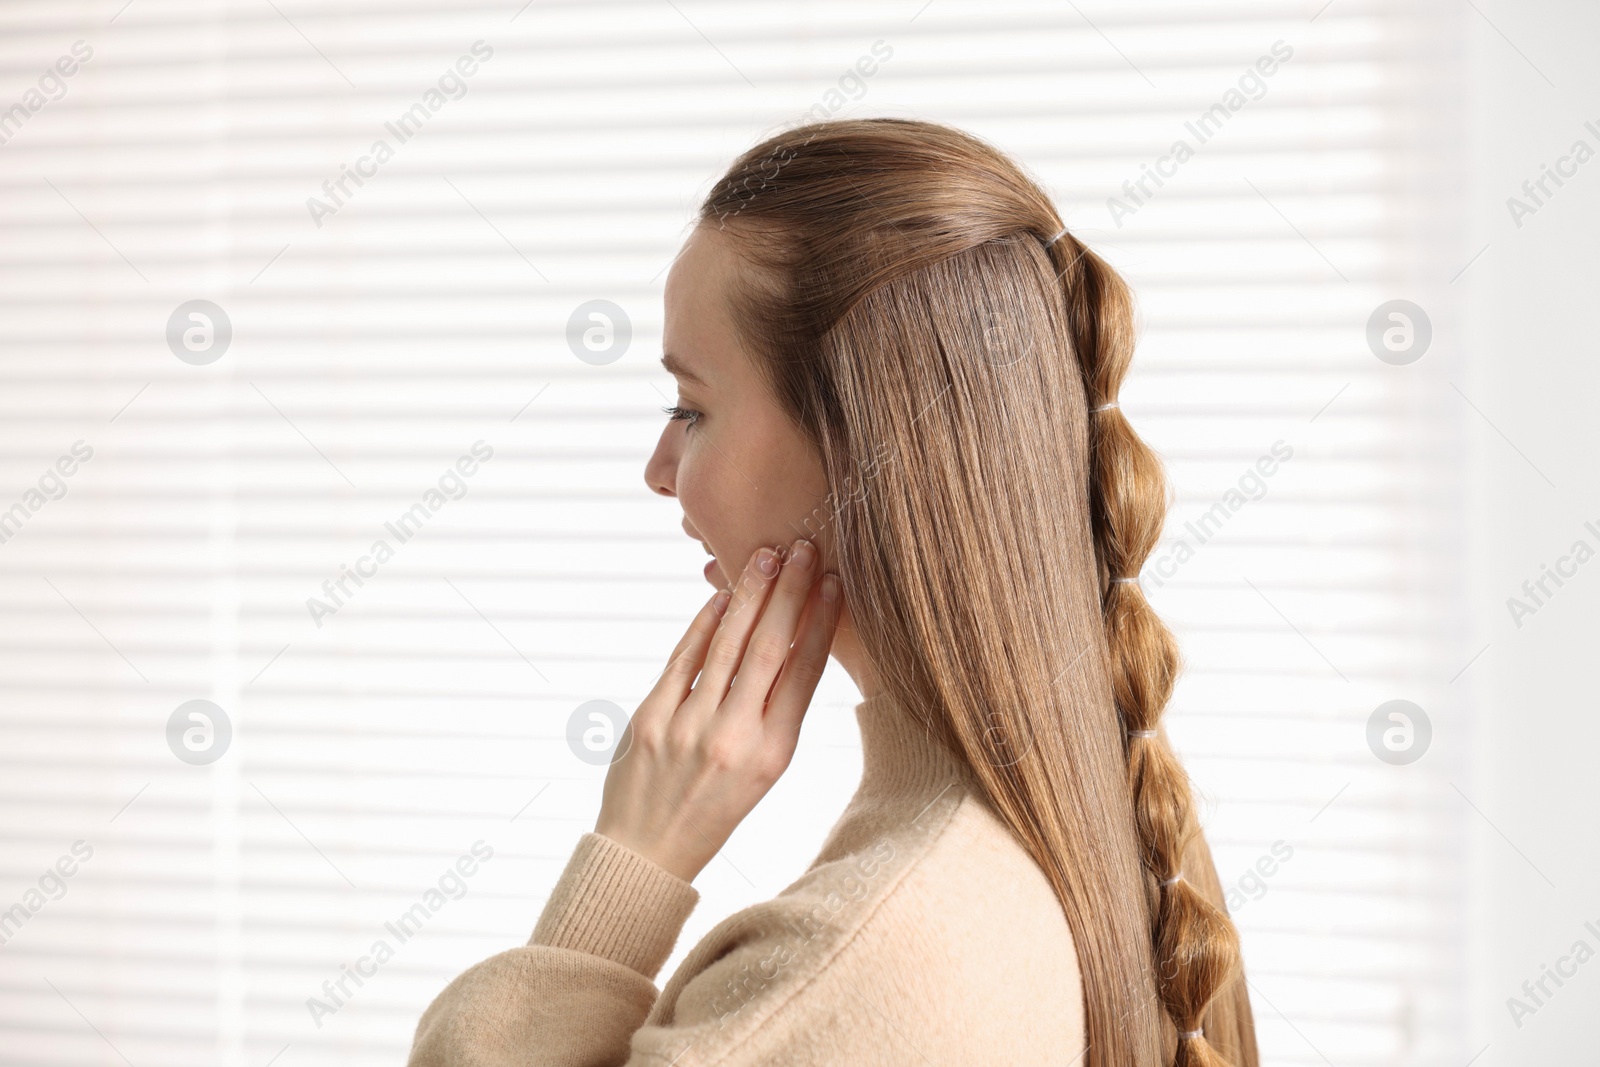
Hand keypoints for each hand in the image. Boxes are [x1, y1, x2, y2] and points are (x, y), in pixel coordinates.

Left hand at [594, 539, 841, 882]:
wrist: (646, 851)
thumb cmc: (713, 806)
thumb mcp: (763, 770)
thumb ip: (775, 710)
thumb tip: (790, 640)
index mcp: (773, 754)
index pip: (804, 674)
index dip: (821, 623)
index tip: (836, 583)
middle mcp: (734, 738)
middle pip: (768, 649)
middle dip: (790, 594)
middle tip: (805, 549)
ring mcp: (689, 727)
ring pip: (726, 645)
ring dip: (750, 594)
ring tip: (768, 557)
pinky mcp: (650, 719)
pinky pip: (684, 658)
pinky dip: (704, 623)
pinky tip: (722, 595)